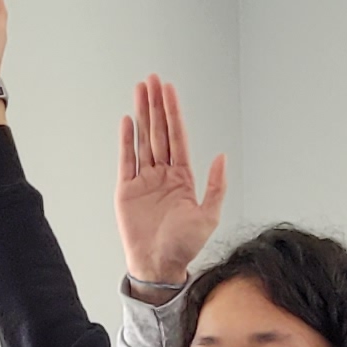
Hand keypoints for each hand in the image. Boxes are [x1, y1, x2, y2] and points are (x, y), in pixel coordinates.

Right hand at [114, 75, 226, 287]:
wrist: (159, 265)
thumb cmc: (185, 246)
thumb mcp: (209, 216)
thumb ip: (216, 185)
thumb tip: (221, 156)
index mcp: (182, 178)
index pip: (177, 137)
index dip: (173, 113)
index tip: (169, 90)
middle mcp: (162, 175)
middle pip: (159, 132)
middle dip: (156, 105)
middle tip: (152, 80)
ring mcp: (144, 180)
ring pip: (143, 140)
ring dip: (142, 114)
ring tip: (140, 91)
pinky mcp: (126, 190)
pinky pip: (126, 160)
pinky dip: (126, 140)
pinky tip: (128, 121)